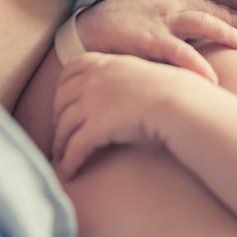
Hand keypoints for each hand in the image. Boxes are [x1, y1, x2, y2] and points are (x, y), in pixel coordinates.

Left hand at [52, 53, 207, 178]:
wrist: (179, 102)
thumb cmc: (172, 90)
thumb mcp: (142, 72)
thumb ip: (125, 76)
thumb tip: (126, 89)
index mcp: (104, 63)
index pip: (71, 70)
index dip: (61, 87)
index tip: (62, 101)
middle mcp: (92, 80)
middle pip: (61, 99)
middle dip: (57, 117)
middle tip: (60, 132)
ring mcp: (91, 103)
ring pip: (64, 126)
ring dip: (60, 143)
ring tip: (61, 155)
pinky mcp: (95, 128)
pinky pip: (74, 148)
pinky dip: (69, 162)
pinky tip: (70, 172)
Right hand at [74, 0, 236, 81]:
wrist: (79, 31)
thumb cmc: (111, 27)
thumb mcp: (142, 15)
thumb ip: (165, 21)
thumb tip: (188, 37)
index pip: (201, 1)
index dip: (224, 11)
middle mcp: (165, 4)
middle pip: (207, 8)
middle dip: (231, 18)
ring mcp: (158, 20)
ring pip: (201, 22)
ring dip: (224, 31)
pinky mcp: (148, 39)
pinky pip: (180, 51)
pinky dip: (198, 63)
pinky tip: (213, 76)